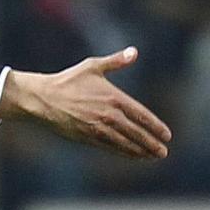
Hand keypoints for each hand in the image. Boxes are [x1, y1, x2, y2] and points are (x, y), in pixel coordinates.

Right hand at [0, 47, 170, 158]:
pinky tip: (132, 156)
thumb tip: (134, 52)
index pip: (141, 115)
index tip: (166, 135)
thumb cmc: (68, 80)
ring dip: (140, 151)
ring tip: (152, 157)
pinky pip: (110, 148)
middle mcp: (108, 115)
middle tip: (163, 152)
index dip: (155, 126)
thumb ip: (116, 61)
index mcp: (113, 97)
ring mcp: (98, 128)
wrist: (43, 99)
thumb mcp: (93, 66)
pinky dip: (123, 153)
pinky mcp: (87, 138)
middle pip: (136, 133)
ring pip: (124, 143)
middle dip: (151, 143)